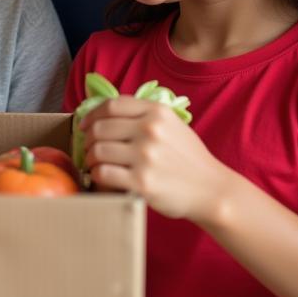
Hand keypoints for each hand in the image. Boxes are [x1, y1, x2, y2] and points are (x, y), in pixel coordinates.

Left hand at [82, 96, 232, 223]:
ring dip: (90, 158)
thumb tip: (104, 114)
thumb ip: (143, 115)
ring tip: (94, 164)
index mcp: (157, 112)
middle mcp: (150, 130)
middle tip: (89, 148)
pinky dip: (97, 175)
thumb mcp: (172, 125)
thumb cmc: (188, 158)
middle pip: (100, 128)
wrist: (212, 191)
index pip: (111, 106)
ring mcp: (146, 156)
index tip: (84, 124)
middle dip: (88, 139)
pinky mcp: (142, 182)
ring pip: (98, 151)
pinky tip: (101, 177)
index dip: (91, 114)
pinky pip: (103, 173)